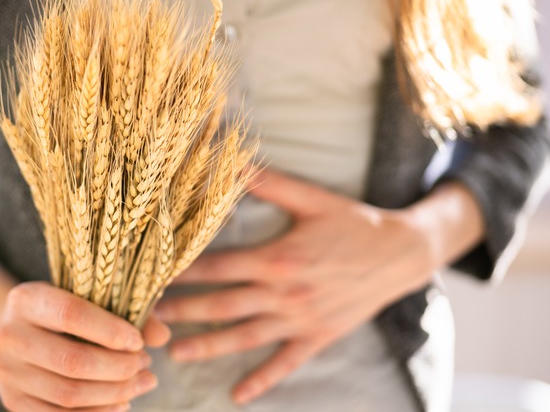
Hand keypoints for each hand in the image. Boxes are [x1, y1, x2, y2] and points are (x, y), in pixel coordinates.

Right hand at [0, 282, 170, 410]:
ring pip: (68, 394)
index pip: (71, 314)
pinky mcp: (13, 402)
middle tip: (145, 364)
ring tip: (142, 382)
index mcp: (25, 299)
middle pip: (72, 360)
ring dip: (114, 392)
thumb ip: (126, 310)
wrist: (15, 332)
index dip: (110, 331)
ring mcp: (7, 373)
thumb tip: (161, 336)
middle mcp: (8, 336)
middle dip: (119, 367)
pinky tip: (121, 401)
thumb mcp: (86, 298)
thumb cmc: (61, 311)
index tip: (138, 341)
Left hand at [154, 169, 442, 404]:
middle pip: (222, 305)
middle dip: (183, 311)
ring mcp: (300, 319)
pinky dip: (261, 380)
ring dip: (207, 347)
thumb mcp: (312, 198)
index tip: (154, 276)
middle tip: (148, 318)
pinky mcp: (317, 337)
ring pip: (244, 337)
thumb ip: (269, 183)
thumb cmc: (353, 223)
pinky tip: (238, 395)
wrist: (402, 254)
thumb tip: (232, 160)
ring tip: (173, 353)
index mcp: (278, 258)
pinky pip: (285, 363)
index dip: (183, 272)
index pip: (218, 267)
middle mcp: (284, 293)